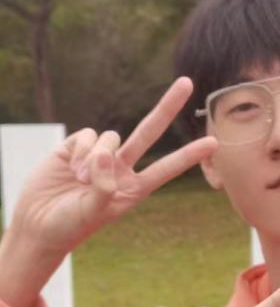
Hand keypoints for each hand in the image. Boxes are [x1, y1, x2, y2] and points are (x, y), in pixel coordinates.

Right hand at [0, 79, 216, 306]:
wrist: (38, 223)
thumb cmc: (70, 224)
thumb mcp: (94, 211)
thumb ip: (105, 186)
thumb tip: (107, 155)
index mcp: (135, 188)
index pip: (167, 168)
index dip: (189, 155)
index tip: (214, 142)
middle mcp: (121, 168)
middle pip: (149, 132)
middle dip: (167, 107)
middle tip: (187, 82)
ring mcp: (99, 156)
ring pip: (111, 137)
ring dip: (95, 158)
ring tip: (80, 180)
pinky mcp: (75, 146)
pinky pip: (87, 135)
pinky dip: (78, 151)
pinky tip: (68, 168)